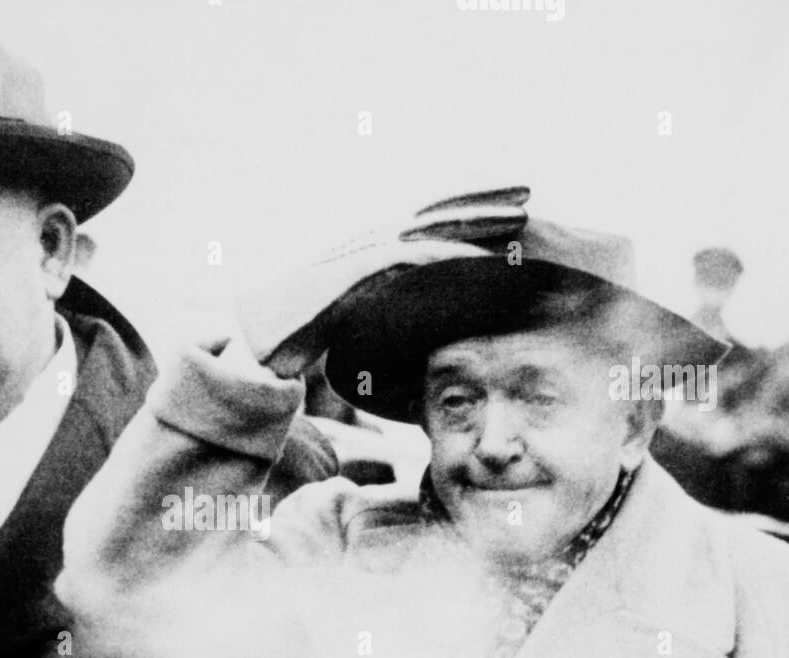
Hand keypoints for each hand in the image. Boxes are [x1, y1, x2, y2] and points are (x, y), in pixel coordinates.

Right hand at [235, 187, 528, 379]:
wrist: (260, 334)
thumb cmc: (298, 330)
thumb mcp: (351, 314)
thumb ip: (379, 308)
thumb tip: (406, 316)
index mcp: (374, 244)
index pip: (429, 218)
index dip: (468, 207)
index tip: (508, 205)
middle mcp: (372, 238)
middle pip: (437, 211)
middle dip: (484, 198)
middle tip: (528, 190)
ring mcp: (366, 250)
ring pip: (432, 226)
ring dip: (476, 218)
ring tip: (519, 214)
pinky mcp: (359, 270)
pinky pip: (413, 258)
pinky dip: (448, 256)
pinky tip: (480, 257)